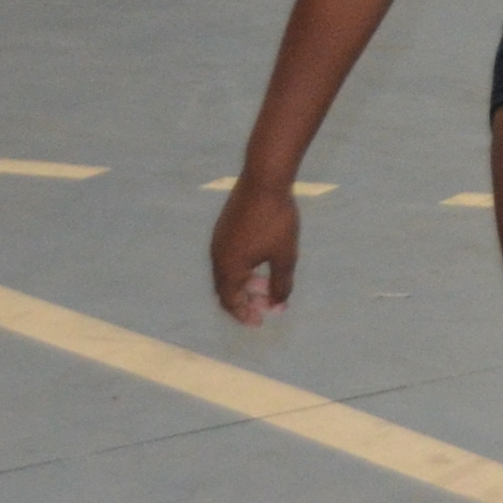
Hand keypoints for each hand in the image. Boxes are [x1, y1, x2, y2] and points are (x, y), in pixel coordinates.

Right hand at [210, 178, 302, 322]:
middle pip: (226, 289)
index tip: (260, 322)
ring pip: (228, 272)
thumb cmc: (276, 220)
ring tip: (268, 285)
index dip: (245, 315)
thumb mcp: (285, 256)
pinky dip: (242, 268)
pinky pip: (228, 257)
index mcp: (228, 268)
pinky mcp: (224, 227)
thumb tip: (277, 306)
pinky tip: (261, 262)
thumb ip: (280, 284)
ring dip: (246, 283)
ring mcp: (218, 240)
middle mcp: (217, 256)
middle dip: (246, 301)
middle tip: (267, 306)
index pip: (231, 302)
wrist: (264, 180)